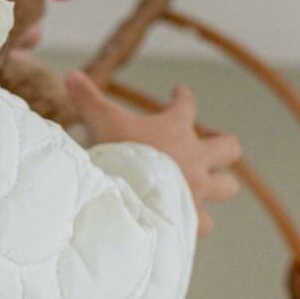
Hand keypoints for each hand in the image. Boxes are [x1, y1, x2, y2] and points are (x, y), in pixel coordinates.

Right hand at [64, 70, 241, 236]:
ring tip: (208, 187)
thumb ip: (88, 99)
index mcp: (175, 129)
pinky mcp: (191, 217)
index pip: (187, 105)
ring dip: (219, 185)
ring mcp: (198, 189)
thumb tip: (71, 75)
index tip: (179, 92)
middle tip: (213, 144)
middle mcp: (195, 158)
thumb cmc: (118, 154)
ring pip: (226, 187)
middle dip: (223, 146)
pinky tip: (186, 223)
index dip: (183, 97)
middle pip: (228, 148)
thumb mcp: (101, 121)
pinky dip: (195, 222)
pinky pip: (202, 222)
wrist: (126, 197)